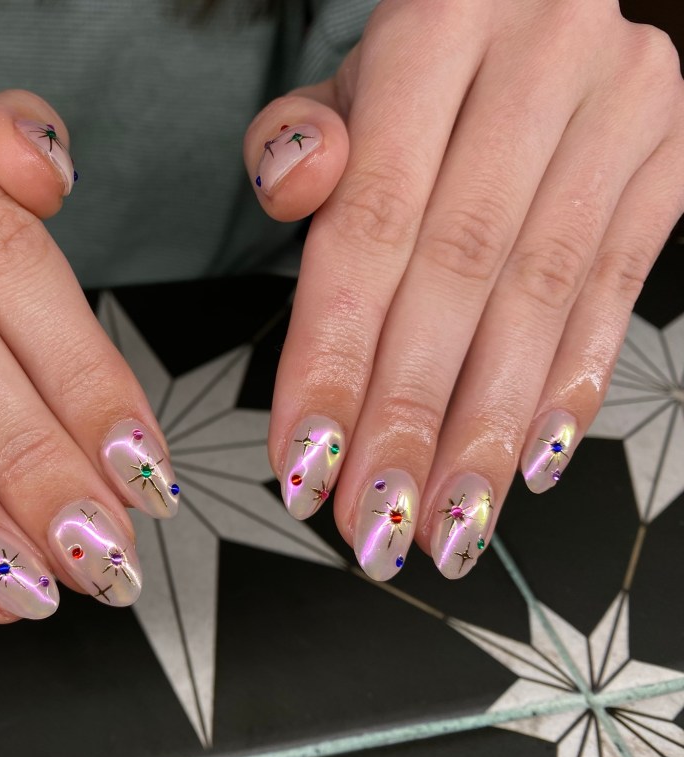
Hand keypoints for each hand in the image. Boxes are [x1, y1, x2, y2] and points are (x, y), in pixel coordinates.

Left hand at [245, 0, 683, 578]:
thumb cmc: (425, 58)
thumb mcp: (345, 78)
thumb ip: (299, 137)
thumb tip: (293, 187)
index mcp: (433, 29)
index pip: (371, 224)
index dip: (335, 356)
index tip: (306, 461)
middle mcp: (539, 62)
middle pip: (460, 275)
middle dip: (412, 418)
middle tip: (376, 524)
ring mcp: (622, 107)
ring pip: (541, 298)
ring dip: (488, 430)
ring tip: (447, 523)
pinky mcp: (672, 155)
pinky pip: (616, 289)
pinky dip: (568, 384)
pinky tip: (526, 461)